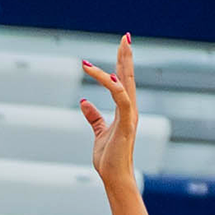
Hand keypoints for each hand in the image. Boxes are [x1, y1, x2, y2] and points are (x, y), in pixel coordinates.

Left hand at [79, 34, 137, 182]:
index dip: (122, 63)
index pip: (122, 81)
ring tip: (121, 47)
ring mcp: (129, 115)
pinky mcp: (127, 123)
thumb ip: (94, 117)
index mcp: (124, 110)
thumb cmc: (109, 158)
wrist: (114, 177)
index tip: (122, 46)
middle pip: (128, 77)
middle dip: (126, 57)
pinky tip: (108, 74)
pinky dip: (114, 86)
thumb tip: (85, 103)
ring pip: (127, 83)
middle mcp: (130, 110)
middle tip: (125, 37)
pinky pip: (121, 99)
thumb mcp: (99, 132)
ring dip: (123, 64)